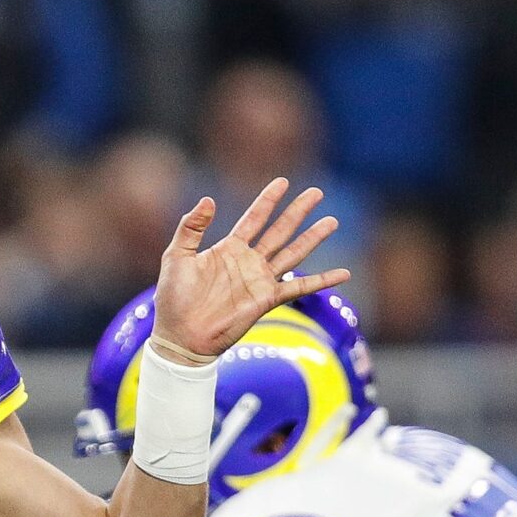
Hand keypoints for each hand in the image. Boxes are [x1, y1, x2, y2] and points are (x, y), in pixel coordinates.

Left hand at [153, 178, 347, 361]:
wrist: (180, 335)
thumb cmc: (173, 298)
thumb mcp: (177, 256)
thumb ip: (191, 228)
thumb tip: (207, 199)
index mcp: (228, 249)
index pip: (253, 218)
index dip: (267, 200)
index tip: (282, 181)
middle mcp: (248, 262)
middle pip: (279, 230)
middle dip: (297, 211)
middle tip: (316, 192)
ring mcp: (259, 280)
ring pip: (293, 253)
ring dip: (313, 237)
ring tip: (332, 221)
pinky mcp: (267, 300)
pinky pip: (300, 287)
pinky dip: (322, 281)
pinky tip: (343, 274)